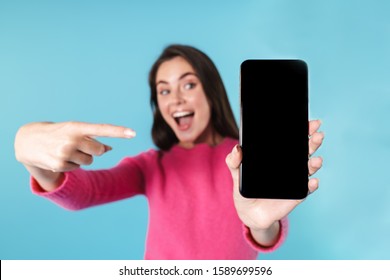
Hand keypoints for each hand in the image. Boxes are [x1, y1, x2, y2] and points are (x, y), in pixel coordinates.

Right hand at [14, 121, 135, 190]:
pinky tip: (59, 158)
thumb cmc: (58, 133)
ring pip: (89, 161)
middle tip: (79, 146)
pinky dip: (71, 165)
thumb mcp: (74, 131)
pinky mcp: (60, 165)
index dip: (119, 131)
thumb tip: (109, 148)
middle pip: (98, 150)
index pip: (102, 129)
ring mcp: (66, 152)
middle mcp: (72, 138)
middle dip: (93, 150)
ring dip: (81, 158)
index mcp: (78, 127)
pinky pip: (77, 168)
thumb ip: (92, 138)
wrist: (28, 141)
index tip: (133, 133)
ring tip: (66, 151)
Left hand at [226, 120, 323, 231]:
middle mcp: (289, 165)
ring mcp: (294, 179)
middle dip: (313, 141)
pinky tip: (312, 182)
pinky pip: (306, 189)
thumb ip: (234, 161)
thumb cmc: (245, 188)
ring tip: (316, 160)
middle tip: (317, 134)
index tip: (307, 122)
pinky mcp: (296, 195)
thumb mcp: (237, 172)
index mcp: (277, 156)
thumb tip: (237, 149)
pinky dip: (311, 186)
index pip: (291, 139)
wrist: (249, 212)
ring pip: (308, 167)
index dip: (301, 130)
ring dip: (314, 163)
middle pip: (305, 150)